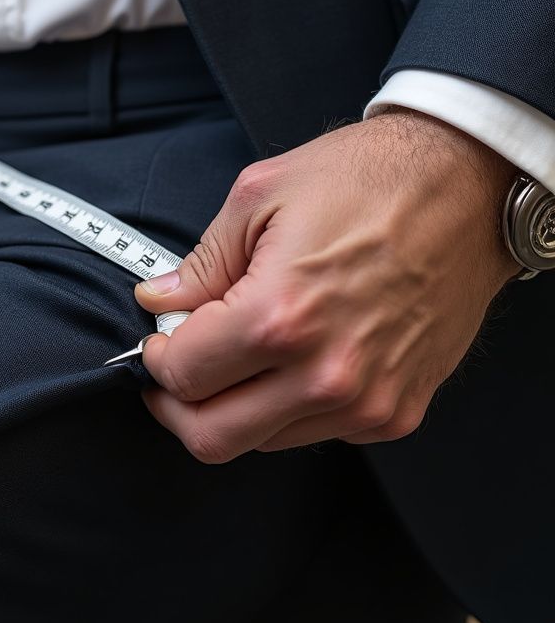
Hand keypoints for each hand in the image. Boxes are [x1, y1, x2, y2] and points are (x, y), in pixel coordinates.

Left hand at [135, 109, 519, 462]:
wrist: (466, 186)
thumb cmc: (369, 180)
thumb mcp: (259, 197)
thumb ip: (200, 263)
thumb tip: (159, 300)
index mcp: (280, 317)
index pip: (183, 376)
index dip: (157, 359)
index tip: (162, 340)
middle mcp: (325, 373)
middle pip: (213, 437)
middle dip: (178, 407)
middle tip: (176, 372)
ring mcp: (366, 401)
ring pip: (261, 443)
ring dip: (233, 409)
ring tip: (237, 357)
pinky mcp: (396, 412)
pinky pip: (315, 433)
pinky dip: (286, 408)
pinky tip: (289, 362)